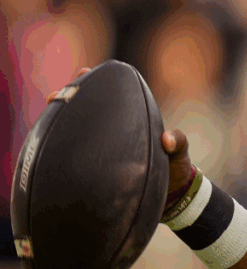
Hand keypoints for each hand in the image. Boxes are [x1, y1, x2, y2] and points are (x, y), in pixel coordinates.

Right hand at [48, 67, 196, 216]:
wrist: (169, 197)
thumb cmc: (175, 168)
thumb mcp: (180, 153)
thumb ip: (178, 142)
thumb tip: (166, 140)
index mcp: (131, 123)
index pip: (111, 99)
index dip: (96, 83)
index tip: (84, 72)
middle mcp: (113, 134)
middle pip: (85, 112)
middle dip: (68, 99)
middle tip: (56, 96)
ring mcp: (103, 150)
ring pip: (75, 133)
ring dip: (60, 122)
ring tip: (49, 114)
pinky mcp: (96, 169)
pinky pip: (76, 158)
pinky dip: (60, 151)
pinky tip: (45, 147)